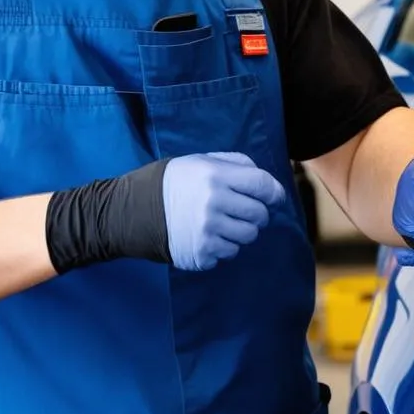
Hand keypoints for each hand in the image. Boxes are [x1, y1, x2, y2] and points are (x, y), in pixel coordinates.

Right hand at [163, 152, 285, 270]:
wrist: (138, 209)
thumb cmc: (177, 181)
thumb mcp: (203, 160)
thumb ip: (236, 163)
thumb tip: (266, 180)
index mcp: (217, 176)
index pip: (263, 185)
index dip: (275, 192)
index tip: (275, 198)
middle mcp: (215, 203)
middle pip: (260, 214)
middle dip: (258, 214)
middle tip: (244, 211)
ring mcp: (209, 231)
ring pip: (249, 236)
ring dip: (242, 231)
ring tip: (225, 223)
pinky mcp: (202, 253)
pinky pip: (230, 252)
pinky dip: (225, 246)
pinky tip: (209, 235)